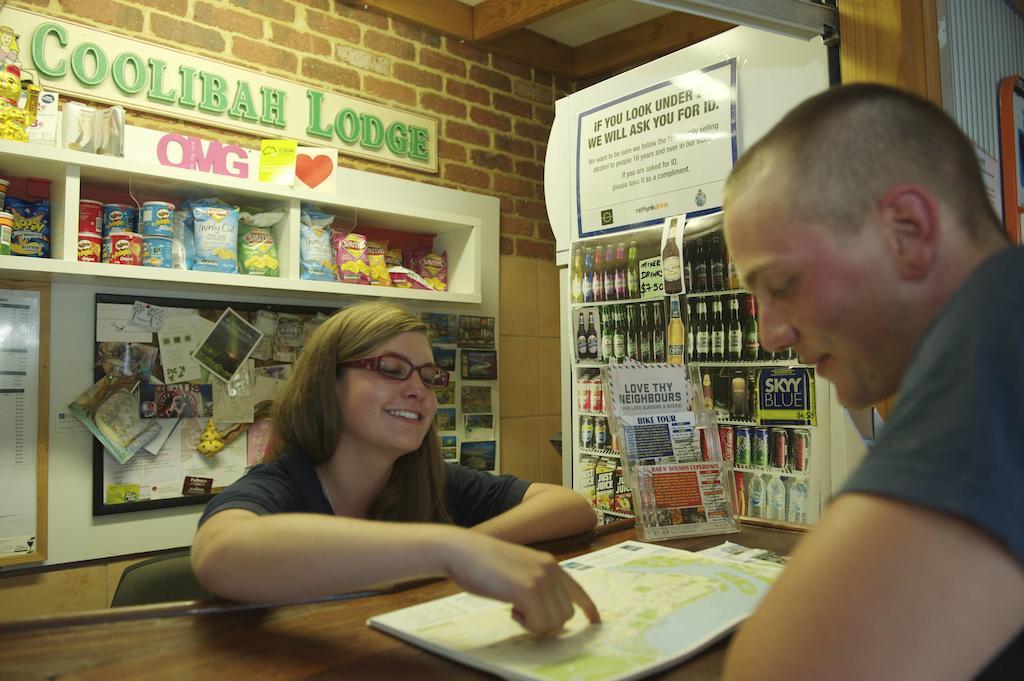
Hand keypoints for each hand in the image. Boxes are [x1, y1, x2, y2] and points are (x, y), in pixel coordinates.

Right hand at [441, 531, 600, 634]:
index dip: (588, 607)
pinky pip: (540, 623)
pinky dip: (526, 624)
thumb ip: (535, 583)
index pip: (577, 589)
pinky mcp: (529, 588)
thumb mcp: (517, 570)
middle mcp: (551, 569)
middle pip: (566, 614)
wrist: (462, 550)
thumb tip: (546, 611)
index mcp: (549, 564)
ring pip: (555, 622)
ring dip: (535, 624)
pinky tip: (510, 609)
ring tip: (514, 608)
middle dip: (546, 622)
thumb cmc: (482, 563)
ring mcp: (541, 578)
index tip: (595, 620)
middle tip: (521, 612)